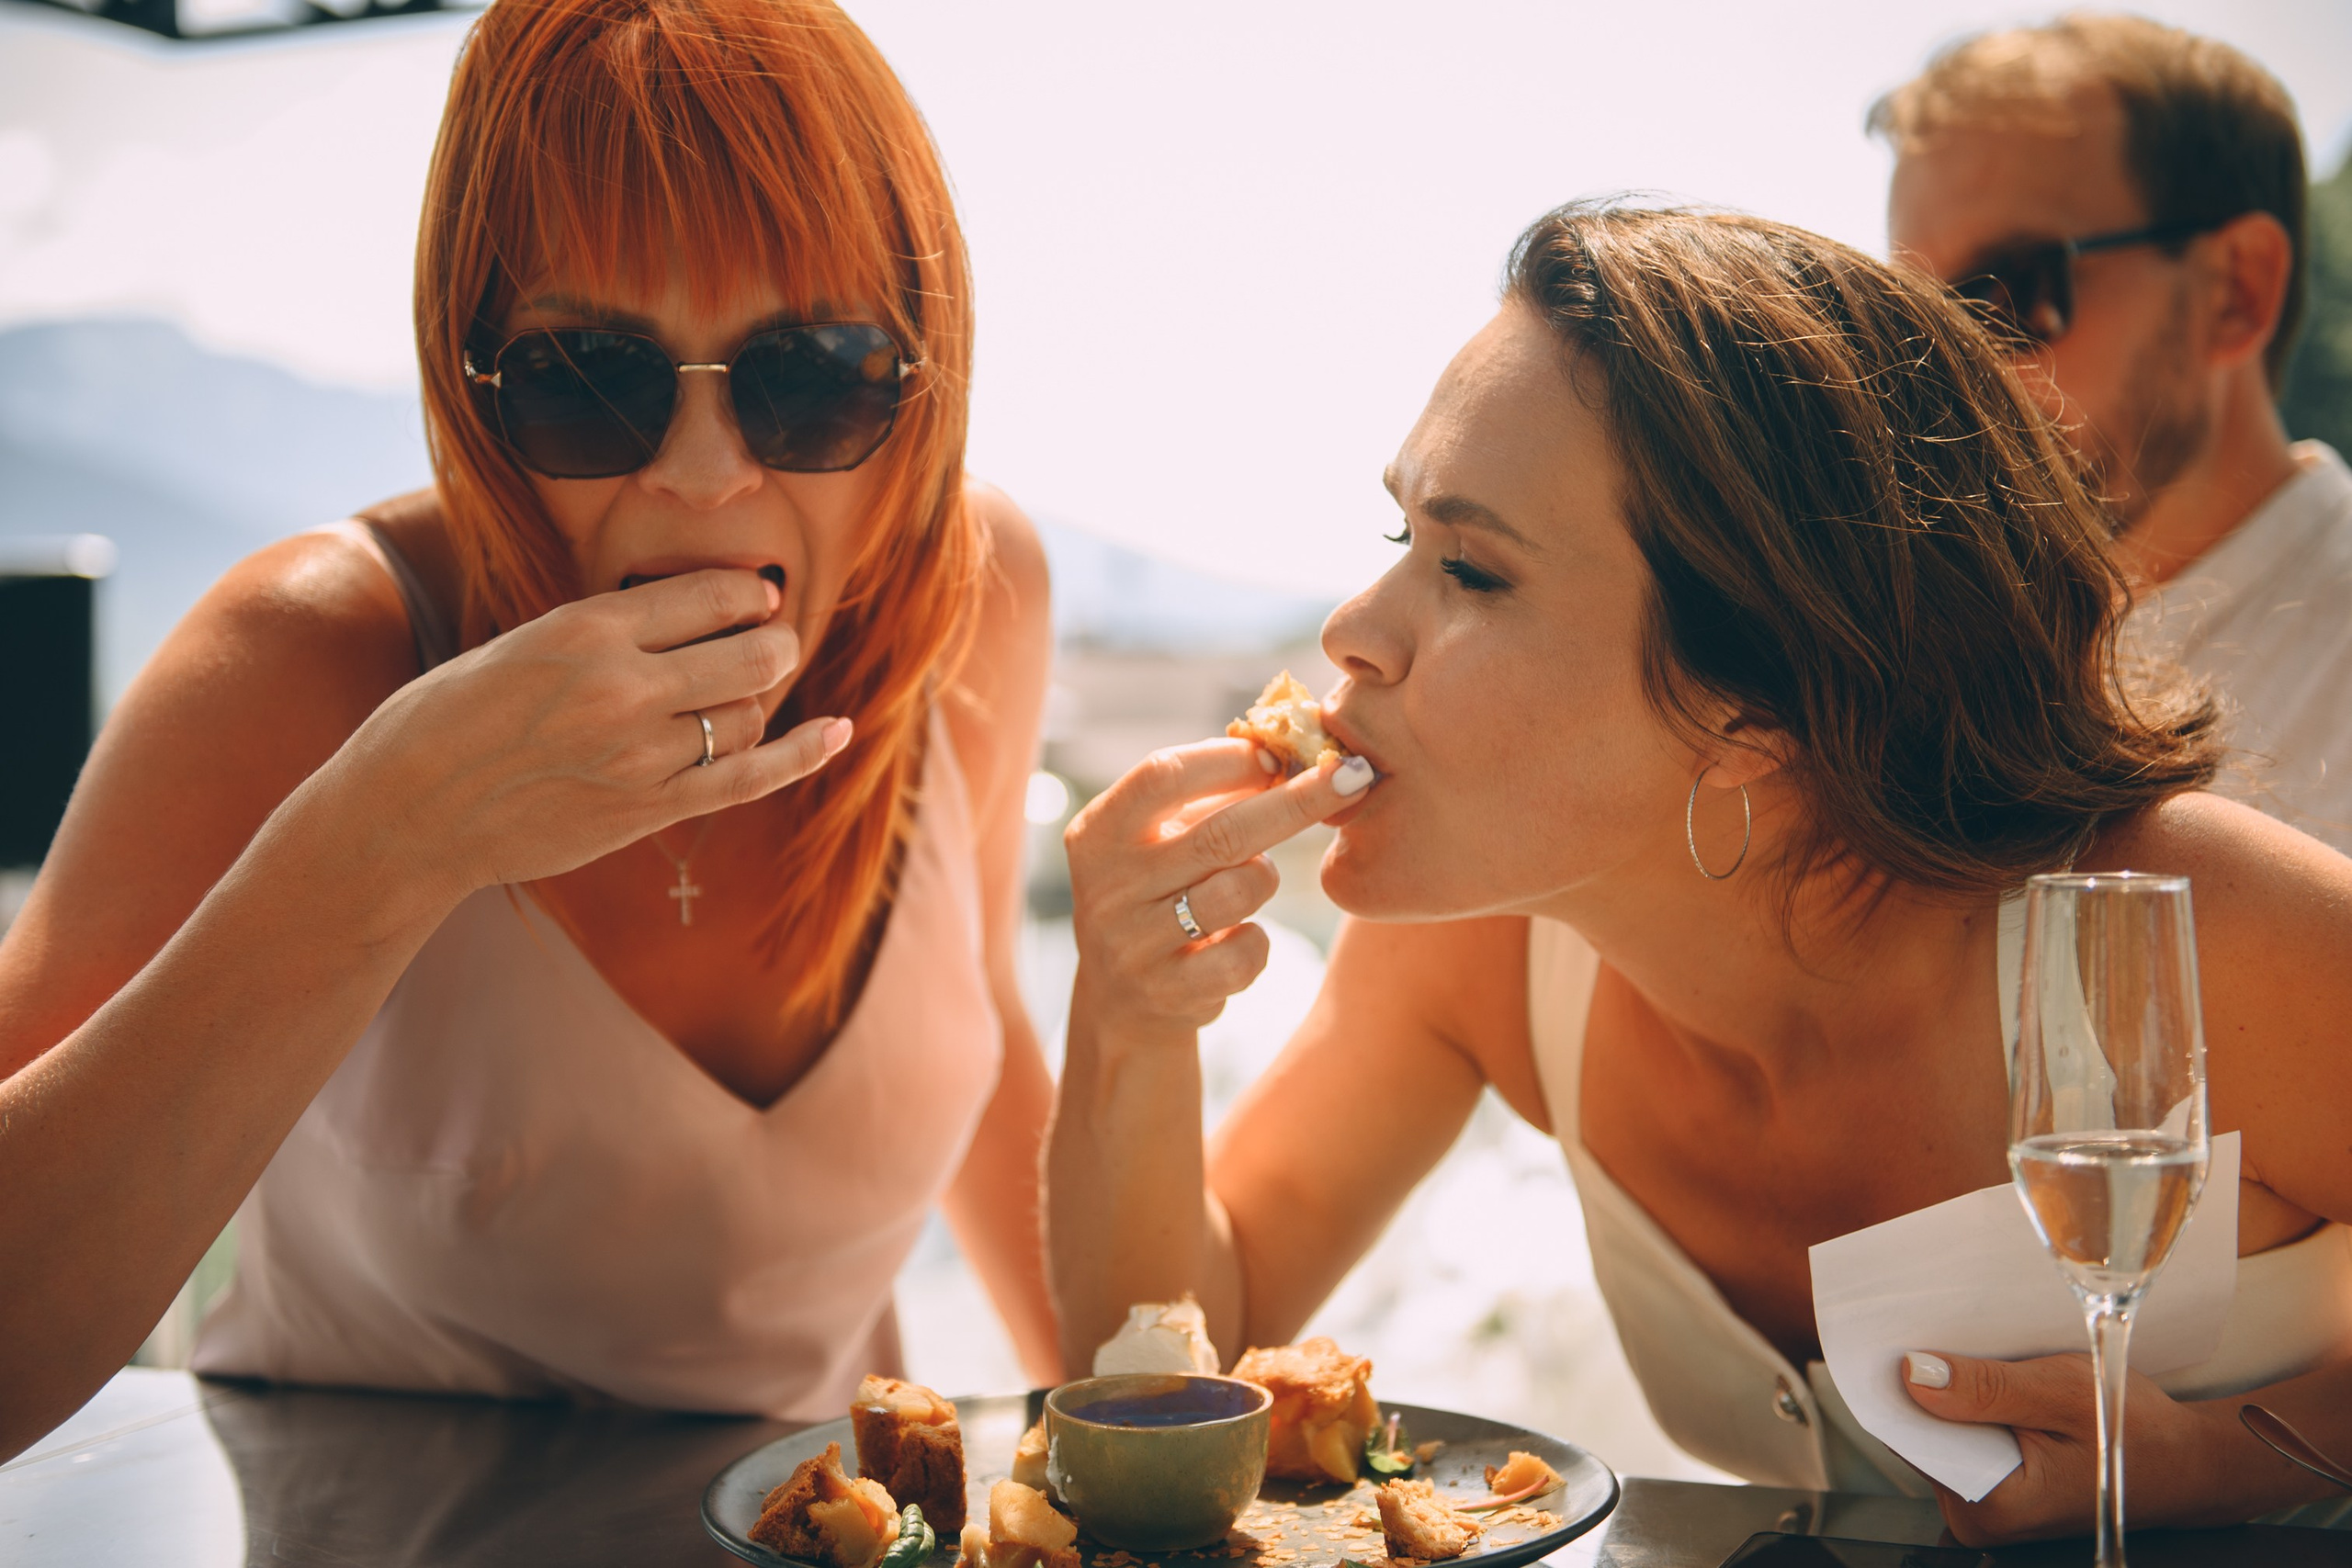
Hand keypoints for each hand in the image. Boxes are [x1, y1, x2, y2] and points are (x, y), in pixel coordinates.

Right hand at [326, 568, 848, 906]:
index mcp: (585, 631)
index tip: (756, 595)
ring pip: (750, 717)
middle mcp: (623, 688)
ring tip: (746, 692)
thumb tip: (677, 616)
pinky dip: (803, 753)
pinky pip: (750, 778)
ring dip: (760, 702)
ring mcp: (641, 755)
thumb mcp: (518, 644)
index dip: (746, 594)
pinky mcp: (648, 810)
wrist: (408, 814)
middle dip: (772, 643)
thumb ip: (600, 632)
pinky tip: (839, 732)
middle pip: (750, 654)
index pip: (708, 595)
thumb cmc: (446, 718)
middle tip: (769, 640)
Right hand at [1065, 740, 1374, 1034]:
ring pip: (1240, 891)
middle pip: (1220, 833)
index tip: (1279, 756)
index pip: (1162, 774)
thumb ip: (1204, 799)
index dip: (1229, 760)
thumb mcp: (1155, 841)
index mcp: (1098, 832)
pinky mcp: (1168, 991)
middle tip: (1352, 776)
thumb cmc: (1156, 893)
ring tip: (1251, 879)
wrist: (1119, 997)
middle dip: (1297, 801)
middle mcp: (1108, 887)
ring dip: (1265, 877)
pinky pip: (1247, 953)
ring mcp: (1134, 943)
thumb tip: (1286, 752)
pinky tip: (1239, 938)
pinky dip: (1258, 941)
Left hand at [1902, 1348, 2254, 1542]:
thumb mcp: (2064, 1393)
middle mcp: (1979, 1517)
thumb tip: (1914, 1375)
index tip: (1898, 1337)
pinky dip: (1972, 1405)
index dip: (1904, 1383)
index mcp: (1991, 1506)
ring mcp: (1984, 1507)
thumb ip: (1989, 1388)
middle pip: (1921, 1433)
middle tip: (1949, 1335)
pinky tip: (1992, 1381)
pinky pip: (1963, 1437)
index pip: (1912, 1436)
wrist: (2187, 1463)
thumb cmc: (2139, 1435)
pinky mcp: (1994, 1489)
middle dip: (1931, 1384)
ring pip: (1941, 1432)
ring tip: (1980, 1357)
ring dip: (1954, 1392)